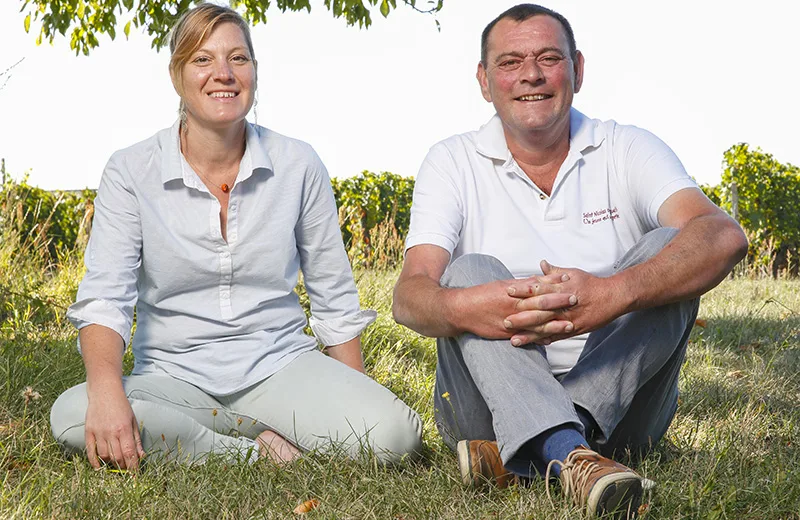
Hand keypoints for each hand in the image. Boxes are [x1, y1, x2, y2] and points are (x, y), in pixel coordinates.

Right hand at [84, 386, 144, 471]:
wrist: (104, 392)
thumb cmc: (122, 406)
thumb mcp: (133, 421)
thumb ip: (136, 439)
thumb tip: (141, 456)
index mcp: (124, 429)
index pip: (129, 453)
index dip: (133, 467)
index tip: (135, 475)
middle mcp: (111, 432)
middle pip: (117, 457)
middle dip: (123, 467)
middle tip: (126, 470)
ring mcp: (98, 432)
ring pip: (104, 456)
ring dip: (111, 463)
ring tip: (116, 464)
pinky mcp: (88, 432)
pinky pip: (90, 451)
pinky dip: (94, 461)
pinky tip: (99, 467)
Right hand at [453, 279, 574, 342]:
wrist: (462, 310)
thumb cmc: (481, 295)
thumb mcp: (502, 285)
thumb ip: (522, 284)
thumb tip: (538, 279)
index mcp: (513, 292)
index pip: (538, 287)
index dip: (554, 284)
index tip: (569, 280)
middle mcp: (514, 306)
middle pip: (541, 304)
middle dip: (559, 302)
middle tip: (576, 299)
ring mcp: (512, 321)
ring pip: (537, 323)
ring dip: (554, 324)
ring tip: (570, 324)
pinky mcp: (507, 333)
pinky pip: (526, 337)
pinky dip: (539, 338)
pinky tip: (551, 340)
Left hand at [504, 260, 627, 345]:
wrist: (614, 297)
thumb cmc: (591, 284)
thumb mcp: (573, 273)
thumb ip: (554, 272)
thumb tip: (541, 264)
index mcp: (561, 287)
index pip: (538, 287)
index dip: (522, 290)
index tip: (508, 291)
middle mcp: (563, 303)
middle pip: (539, 310)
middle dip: (521, 316)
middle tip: (504, 320)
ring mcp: (569, 318)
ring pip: (546, 327)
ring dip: (529, 334)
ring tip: (514, 339)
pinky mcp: (574, 328)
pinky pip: (557, 336)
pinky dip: (545, 340)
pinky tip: (533, 345)